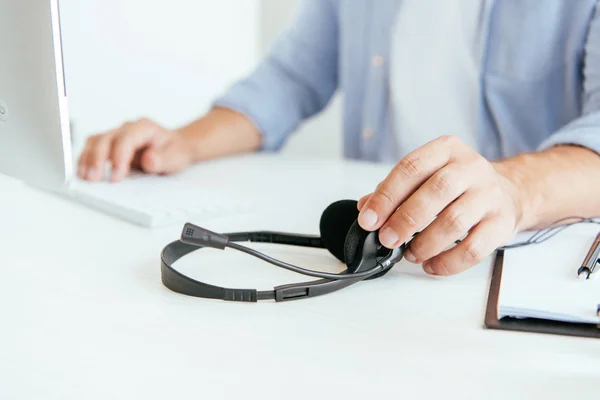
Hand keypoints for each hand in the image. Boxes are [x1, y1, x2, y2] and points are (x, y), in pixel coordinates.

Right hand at [77, 118, 192, 181]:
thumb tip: (148, 159)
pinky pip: (93, 147)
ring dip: (87, 159)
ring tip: (84, 177)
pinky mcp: (110, 144)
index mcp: (144, 127)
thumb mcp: (176, 157)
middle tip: (94, 179)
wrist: (174, 147)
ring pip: (95, 141)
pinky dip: (86, 159)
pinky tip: (83, 172)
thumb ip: (164, 159)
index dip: (119, 157)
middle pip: (106, 138)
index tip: (116, 176)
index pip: (126, 139)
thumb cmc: (175, 150)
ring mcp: (117, 135)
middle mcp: (127, 128)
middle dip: (98, 159)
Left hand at [357, 136, 524, 275]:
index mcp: (446, 150)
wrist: (508, 191)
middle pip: (436, 192)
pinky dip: (448, 262)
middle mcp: (471, 168)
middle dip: (405, 220)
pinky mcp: (502, 223)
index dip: (386, 196)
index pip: (411, 167)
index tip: (369, 219)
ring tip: (410, 253)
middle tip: (387, 239)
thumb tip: (366, 208)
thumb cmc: (458, 185)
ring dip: (425, 244)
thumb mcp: (427, 175)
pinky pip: (474, 249)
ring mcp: (490, 195)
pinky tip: (431, 265)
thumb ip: (395, 190)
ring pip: (454, 222)